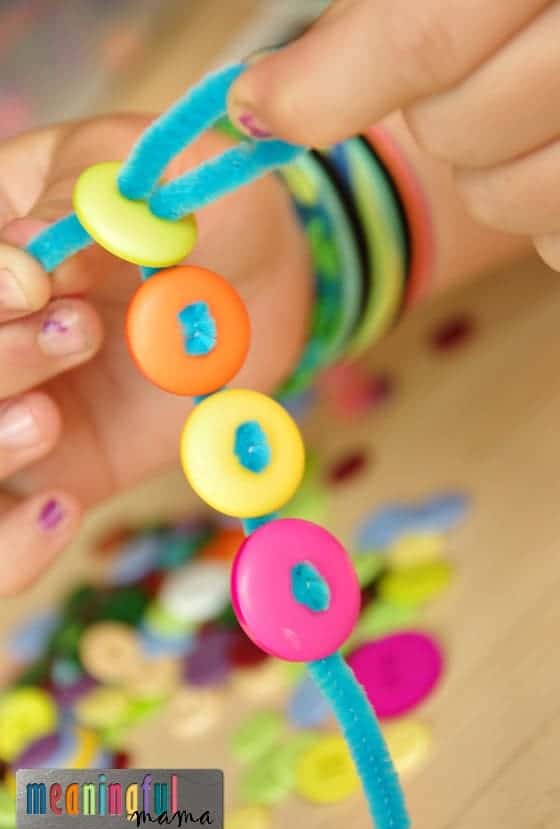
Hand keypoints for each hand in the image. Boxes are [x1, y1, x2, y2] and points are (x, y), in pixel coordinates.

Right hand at [0, 116, 309, 593]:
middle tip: (81, 330)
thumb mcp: (138, 174)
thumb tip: (15, 270)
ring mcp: (18, 408)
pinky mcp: (64, 471)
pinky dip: (14, 548)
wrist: (262, 280)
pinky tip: (60, 511)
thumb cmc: (199, 207)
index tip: (37, 281)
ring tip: (50, 419)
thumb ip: (74, 207)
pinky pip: (8, 536)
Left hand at [227, 0, 559, 270]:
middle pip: (457, 127)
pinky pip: (554, 242)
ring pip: (503, 198)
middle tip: (470, 60)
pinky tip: (551, 146)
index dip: (321, 88)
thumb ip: (377, 19)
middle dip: (431, 108)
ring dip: (483, 165)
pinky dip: (534, 206)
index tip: (258, 108)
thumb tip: (258, 104)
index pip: (418, 40)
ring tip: (519, 104)